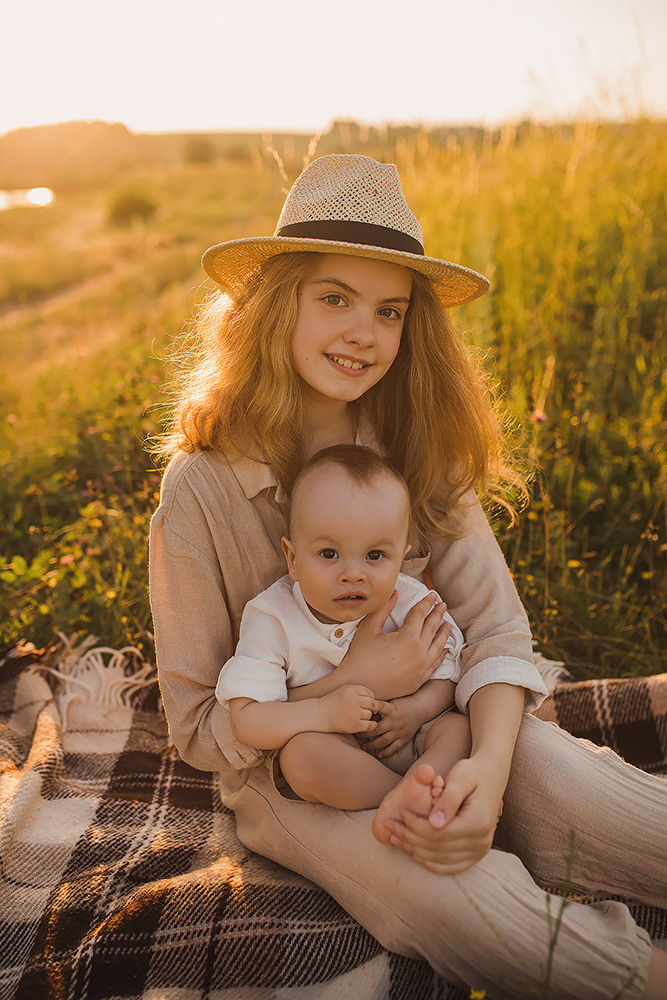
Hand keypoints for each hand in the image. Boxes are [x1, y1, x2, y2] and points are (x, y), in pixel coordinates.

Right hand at [319, 685, 385, 734]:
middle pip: (372, 703)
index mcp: (351, 689)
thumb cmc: (332, 703)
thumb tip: (375, 702)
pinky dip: (371, 725)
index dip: (369, 699)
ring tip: (358, 718)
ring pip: (369, 714)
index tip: (364, 704)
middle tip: (366, 712)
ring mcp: (353, 712)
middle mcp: (353, 699)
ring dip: (367, 717)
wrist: (318, 715)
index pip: (369, 693)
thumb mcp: (343, 691)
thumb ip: (358, 692)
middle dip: (371, 708)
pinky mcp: (353, 725)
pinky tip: (366, 725)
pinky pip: (369, 725)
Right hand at [338, 591, 450, 700]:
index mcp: (408, 637)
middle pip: (432, 628)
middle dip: (438, 614)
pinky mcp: (418, 681)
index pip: (421, 614)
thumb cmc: (359, 656)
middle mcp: (420, 653)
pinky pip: (434, 665)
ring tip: (448, 625)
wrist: (356, 686)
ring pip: (438, 647)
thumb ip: (384, 608)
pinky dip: (441, 655)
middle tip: (442, 605)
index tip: (432, 594)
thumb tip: (394, 593)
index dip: (426, 602)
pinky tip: (444, 650)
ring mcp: (421, 669)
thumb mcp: (369, 627)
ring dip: (444, 634)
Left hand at [358, 695, 424, 757]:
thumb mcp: (393, 701)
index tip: (359, 714)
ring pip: (384, 740)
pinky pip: (394, 748)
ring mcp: (400, 731)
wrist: (421, 708)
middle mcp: (395, 721)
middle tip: (357, 735)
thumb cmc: (404, 703)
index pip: (379, 708)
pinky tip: (379, 755)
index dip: (370, 709)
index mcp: (392, 709)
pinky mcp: (404, 738)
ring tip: (364, 747)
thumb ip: (381, 707)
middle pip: (378, 729)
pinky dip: (386, 753)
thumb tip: (365, 710)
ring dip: (373, 745)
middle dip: (366, 732)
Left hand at [381, 756, 503, 874]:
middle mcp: (482, 840)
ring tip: (395, 838)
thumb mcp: (460, 778)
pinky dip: (433, 863)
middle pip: (437, 847)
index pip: (438, 832)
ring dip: (416, 850)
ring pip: (441, 858)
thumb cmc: (472, 772)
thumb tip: (433, 824)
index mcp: (478, 821)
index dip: (414, 825)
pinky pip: (453, 865)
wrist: (491, 775)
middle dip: (409, 837)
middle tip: (388, 825)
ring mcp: (481, 849)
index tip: (399, 812)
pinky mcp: (478, 853)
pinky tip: (416, 855)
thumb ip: (447, 800)